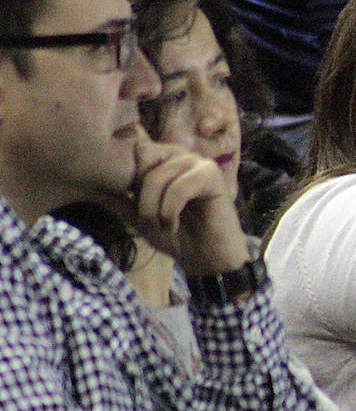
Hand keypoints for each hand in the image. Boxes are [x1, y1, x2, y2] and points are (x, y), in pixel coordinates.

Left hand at [110, 129, 248, 276]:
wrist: (206, 259)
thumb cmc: (176, 236)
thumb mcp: (138, 218)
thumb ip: (118, 200)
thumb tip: (88, 186)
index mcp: (163, 160)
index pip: (134, 151)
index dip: (127, 178)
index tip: (133, 204)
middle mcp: (180, 155)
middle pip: (142, 160)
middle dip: (139, 196)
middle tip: (149, 219)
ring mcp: (197, 163)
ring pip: (157, 177)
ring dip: (153, 209)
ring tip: (162, 226)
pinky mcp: (212, 176)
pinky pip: (178, 189)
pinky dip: (169, 212)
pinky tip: (174, 225)